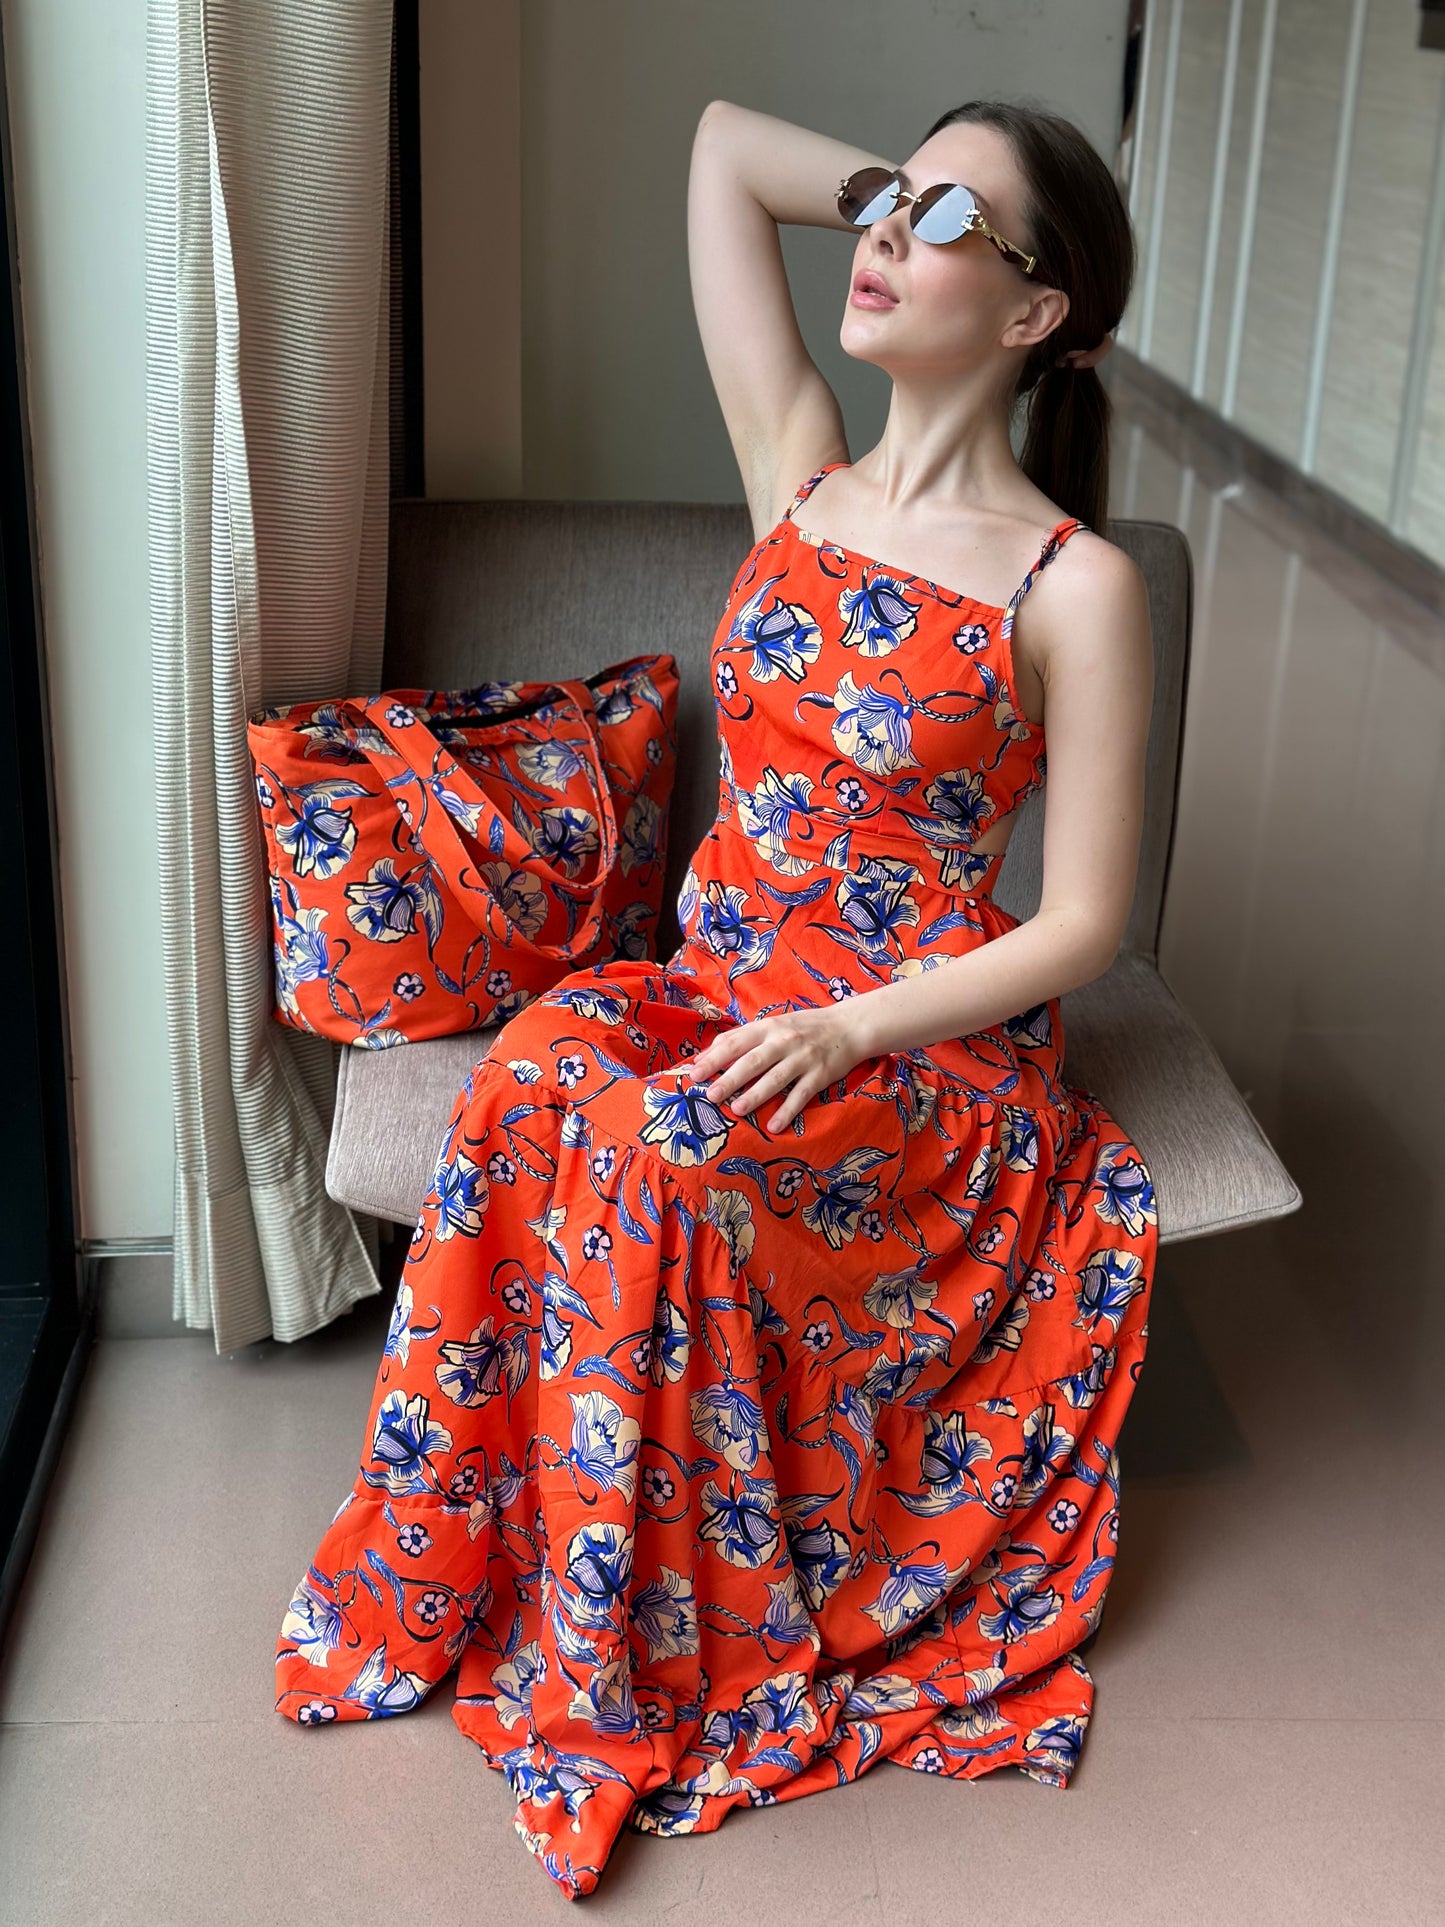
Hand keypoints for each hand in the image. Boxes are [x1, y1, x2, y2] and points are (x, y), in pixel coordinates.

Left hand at [688, 1003, 873, 1133]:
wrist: (849, 1027)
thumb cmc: (804, 1027)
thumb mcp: (773, 1024)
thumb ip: (742, 1037)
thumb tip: (706, 1052)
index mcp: (769, 1028)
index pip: (736, 1042)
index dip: (714, 1058)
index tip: (695, 1074)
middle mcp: (784, 1041)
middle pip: (753, 1061)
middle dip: (730, 1078)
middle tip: (711, 1095)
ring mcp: (803, 1059)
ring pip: (776, 1079)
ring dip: (755, 1095)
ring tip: (737, 1110)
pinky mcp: (820, 1075)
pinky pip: (801, 1095)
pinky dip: (788, 1111)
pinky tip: (774, 1127)